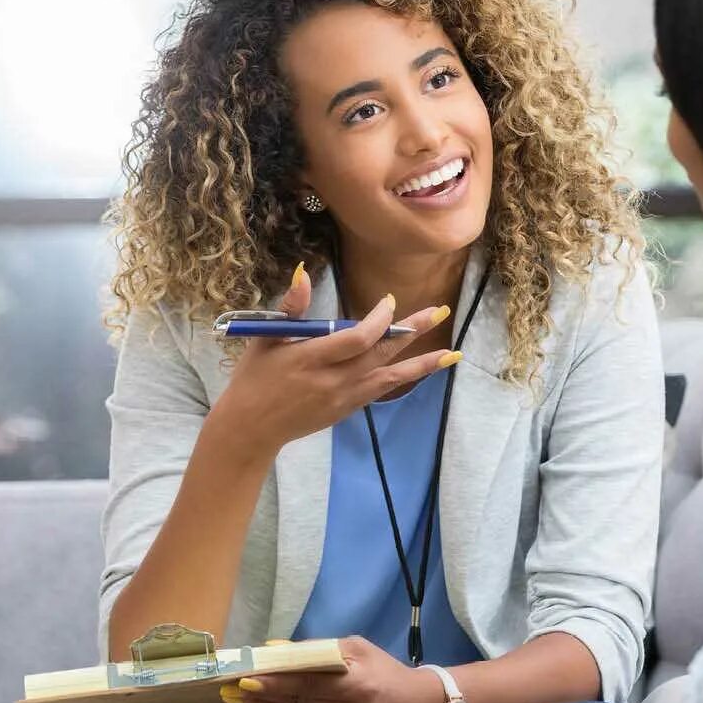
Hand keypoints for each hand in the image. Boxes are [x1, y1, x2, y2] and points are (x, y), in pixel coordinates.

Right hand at [205, 264, 456, 460]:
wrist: (250, 428)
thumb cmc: (254, 377)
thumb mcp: (265, 337)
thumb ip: (291, 308)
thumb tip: (304, 273)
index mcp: (311, 358)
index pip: (357, 337)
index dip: (379, 320)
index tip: (390, 302)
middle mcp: (332, 380)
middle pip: (381, 354)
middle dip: (412, 332)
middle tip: (440, 311)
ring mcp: (342, 398)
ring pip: (390, 378)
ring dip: (422, 364)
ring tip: (452, 355)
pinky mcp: (346, 410)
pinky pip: (380, 391)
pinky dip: (402, 379)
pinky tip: (422, 369)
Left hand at [219, 635, 446, 702]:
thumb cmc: (385, 672)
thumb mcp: (357, 649)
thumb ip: (318, 649)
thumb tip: (277, 649)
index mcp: (358, 683)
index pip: (309, 683)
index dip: (277, 682)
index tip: (248, 676)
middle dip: (262, 696)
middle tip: (231, 689)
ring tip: (238, 700)